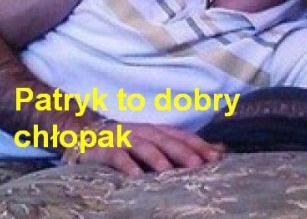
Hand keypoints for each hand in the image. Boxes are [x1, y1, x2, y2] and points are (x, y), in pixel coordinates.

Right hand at [73, 121, 225, 175]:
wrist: (85, 135)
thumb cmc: (128, 142)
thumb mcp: (157, 142)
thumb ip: (187, 147)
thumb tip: (221, 150)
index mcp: (157, 130)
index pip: (182, 135)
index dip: (199, 145)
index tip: (216, 157)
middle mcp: (143, 131)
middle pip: (166, 140)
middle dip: (183, 151)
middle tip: (197, 164)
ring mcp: (124, 137)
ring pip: (143, 145)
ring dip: (156, 157)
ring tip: (167, 170)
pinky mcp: (104, 148)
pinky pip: (116, 155)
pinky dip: (126, 164)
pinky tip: (135, 176)